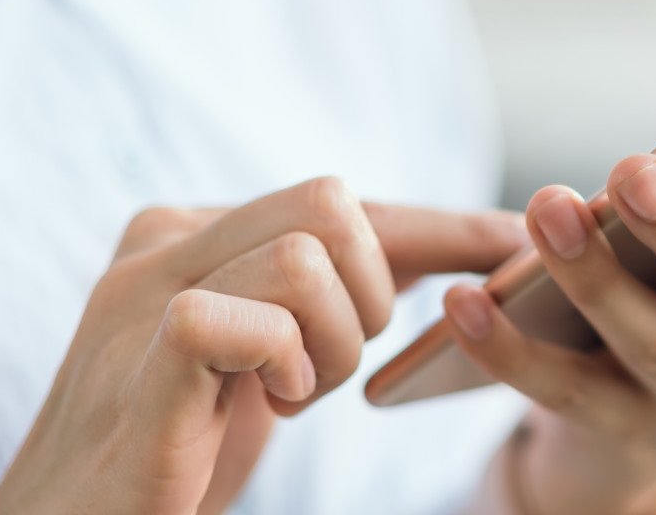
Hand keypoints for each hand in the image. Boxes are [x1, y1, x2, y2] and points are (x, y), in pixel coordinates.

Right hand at [0, 178, 524, 514]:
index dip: (439, 227)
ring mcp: (143, 293)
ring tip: (283, 398)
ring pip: (306, 256)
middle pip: (334, 204)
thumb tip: (442, 254)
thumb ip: (313, 301)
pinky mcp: (143, 357)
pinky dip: (281, 363)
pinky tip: (263, 405)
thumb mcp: (259, 360)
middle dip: (369, 297)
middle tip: (322, 373)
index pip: (342, 202)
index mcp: (192, 232)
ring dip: (330, 345)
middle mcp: (161, 241)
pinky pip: (246, 316)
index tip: (511, 244)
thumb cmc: (170, 454)